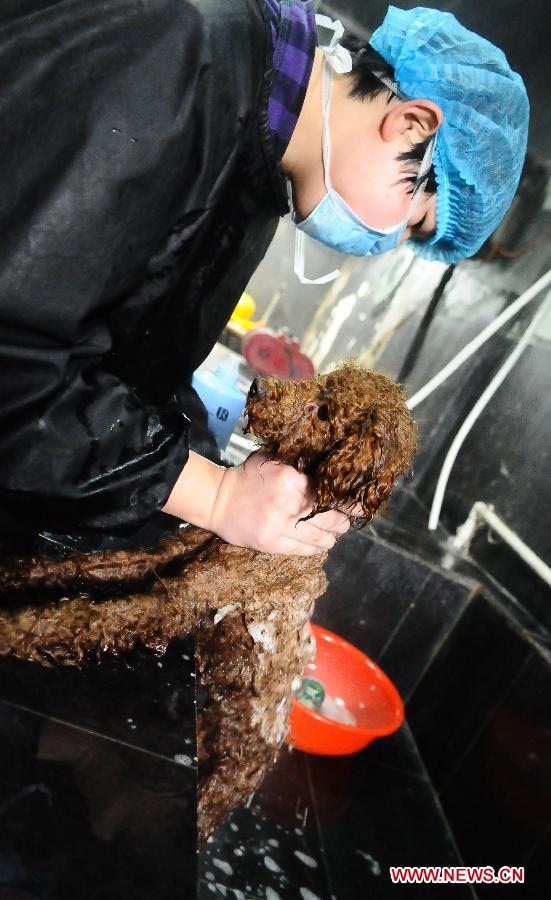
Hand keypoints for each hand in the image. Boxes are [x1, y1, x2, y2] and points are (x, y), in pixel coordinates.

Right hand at [208, 451, 349, 554]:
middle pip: (330, 518)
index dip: (348, 502)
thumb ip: (298, 464)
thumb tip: (328, 467)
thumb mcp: (272, 460)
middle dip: (342, 521)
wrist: (216, 500)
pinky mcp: (271, 544)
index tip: (361, 506)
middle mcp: (288, 504)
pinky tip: (320, 544)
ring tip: (334, 534)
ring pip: (320, 537)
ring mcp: (280, 526)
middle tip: (346, 521)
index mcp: (291, 479)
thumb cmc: (247, 477)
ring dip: (332, 537)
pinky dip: (315, 548)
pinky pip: (303, 550)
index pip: (329, 493)